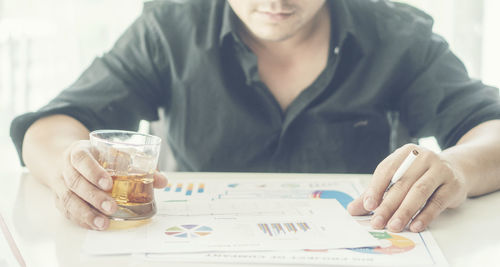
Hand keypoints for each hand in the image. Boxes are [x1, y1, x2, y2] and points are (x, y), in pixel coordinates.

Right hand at [53, 140, 166, 229]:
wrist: (68, 159)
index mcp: (79, 152)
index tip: (109, 183)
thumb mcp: (115, 153)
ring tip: (104, 223)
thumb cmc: (98, 157)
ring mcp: (60, 184)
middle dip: (94, 197)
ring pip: (69, 200)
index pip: (82, 160)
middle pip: (76, 183)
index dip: (94, 171)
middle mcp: (66, 168)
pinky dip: (81, 220)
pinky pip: (67, 211)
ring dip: (86, 213)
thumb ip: (139, 165)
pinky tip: (95, 225)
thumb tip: (162, 181)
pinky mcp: (59, 199)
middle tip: (111, 208)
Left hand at [347, 144, 467, 231]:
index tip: (368, 206)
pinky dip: (425, 215)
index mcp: (405, 152)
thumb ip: (374, 193)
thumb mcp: (397, 178)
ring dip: (405, 211)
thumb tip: (353, 209)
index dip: (376, 188)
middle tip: (377, 222)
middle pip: (402, 183)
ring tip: (393, 226)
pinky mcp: (453, 185)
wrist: (456, 169)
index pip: (386, 170)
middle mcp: (423, 157)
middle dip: (388, 205)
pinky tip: (415, 226)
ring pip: (419, 192)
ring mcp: (440, 170)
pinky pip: (437, 202)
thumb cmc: (419, 175)